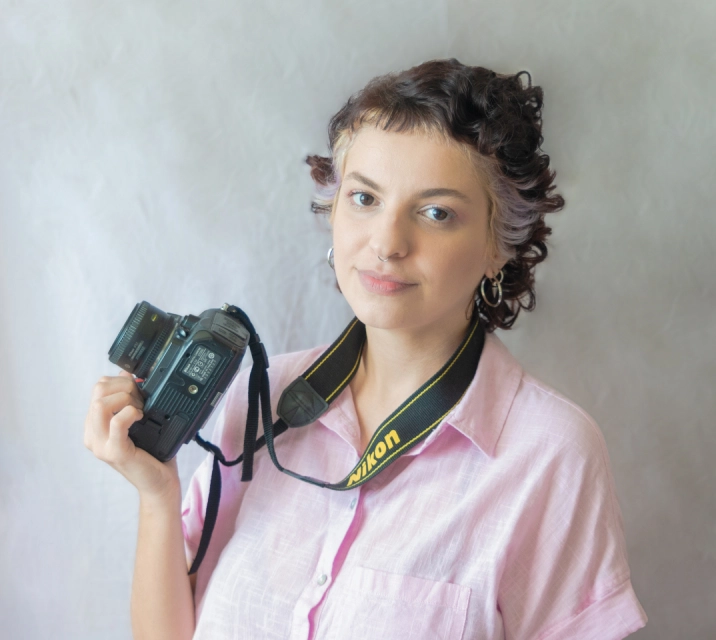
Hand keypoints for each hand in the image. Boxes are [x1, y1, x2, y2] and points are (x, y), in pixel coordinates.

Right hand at [84, 370, 179, 501]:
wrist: (160, 482)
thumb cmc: (151, 451)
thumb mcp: (138, 419)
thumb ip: (129, 398)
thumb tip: (126, 371)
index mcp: (95, 425)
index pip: (98, 388)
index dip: (121, 381)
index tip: (138, 390)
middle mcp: (92, 434)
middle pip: (98, 391)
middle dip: (124, 386)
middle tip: (142, 399)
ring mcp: (101, 445)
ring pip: (101, 404)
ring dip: (127, 399)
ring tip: (141, 409)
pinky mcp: (115, 452)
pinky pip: (117, 422)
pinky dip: (132, 413)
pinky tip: (142, 417)